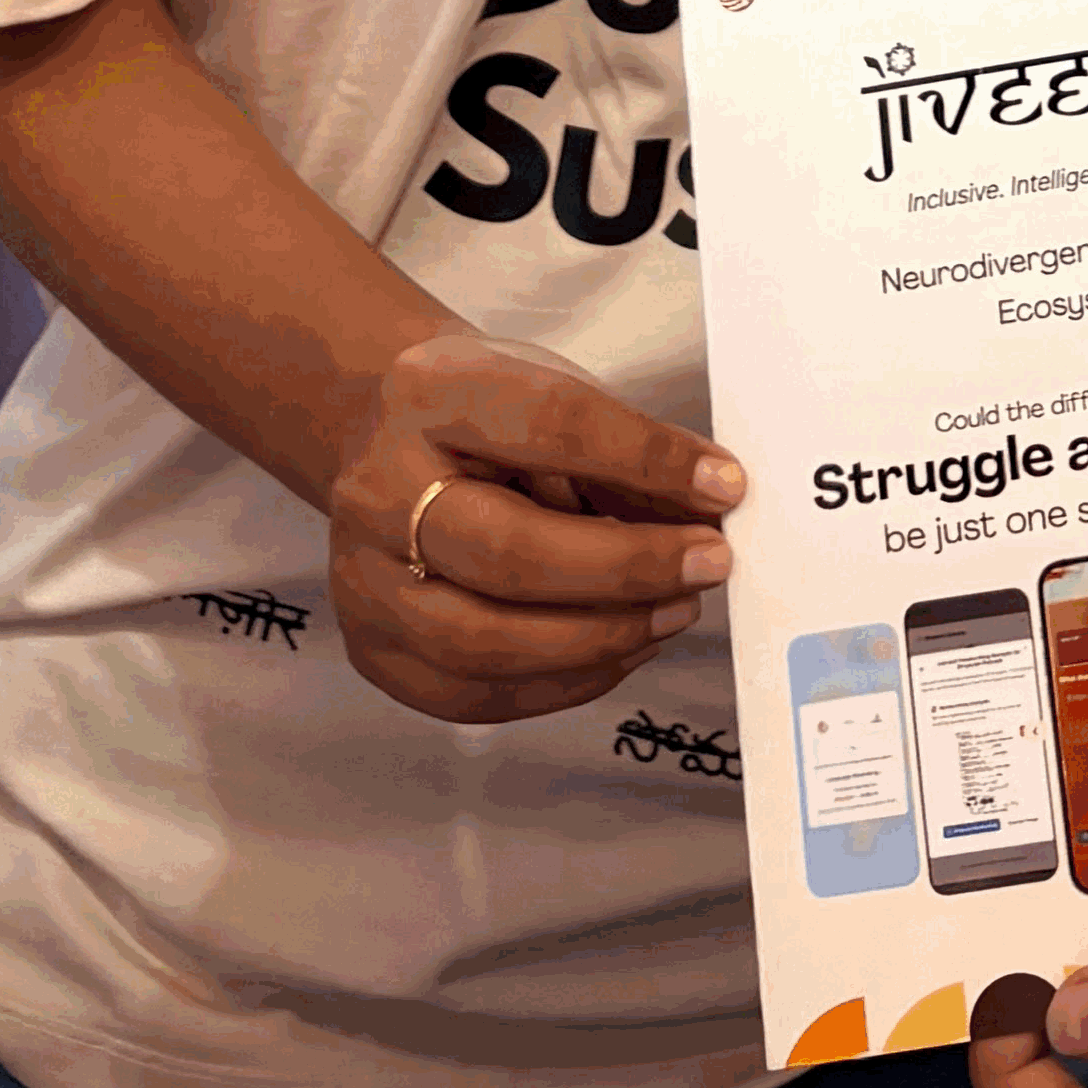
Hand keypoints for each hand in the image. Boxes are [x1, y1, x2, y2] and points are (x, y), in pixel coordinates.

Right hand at [325, 324, 740, 725]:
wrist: (382, 437)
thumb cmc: (485, 418)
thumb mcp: (551, 393)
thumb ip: (625, 452)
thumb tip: (711, 507)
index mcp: (429, 397)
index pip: (549, 427)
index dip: (646, 459)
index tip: (724, 486)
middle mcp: (377, 491)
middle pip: (510, 553)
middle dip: (628, 569)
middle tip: (709, 563)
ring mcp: (363, 580)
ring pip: (486, 642)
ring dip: (603, 637)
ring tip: (674, 610)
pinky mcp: (372, 649)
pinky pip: (474, 694)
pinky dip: (564, 681)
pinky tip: (621, 648)